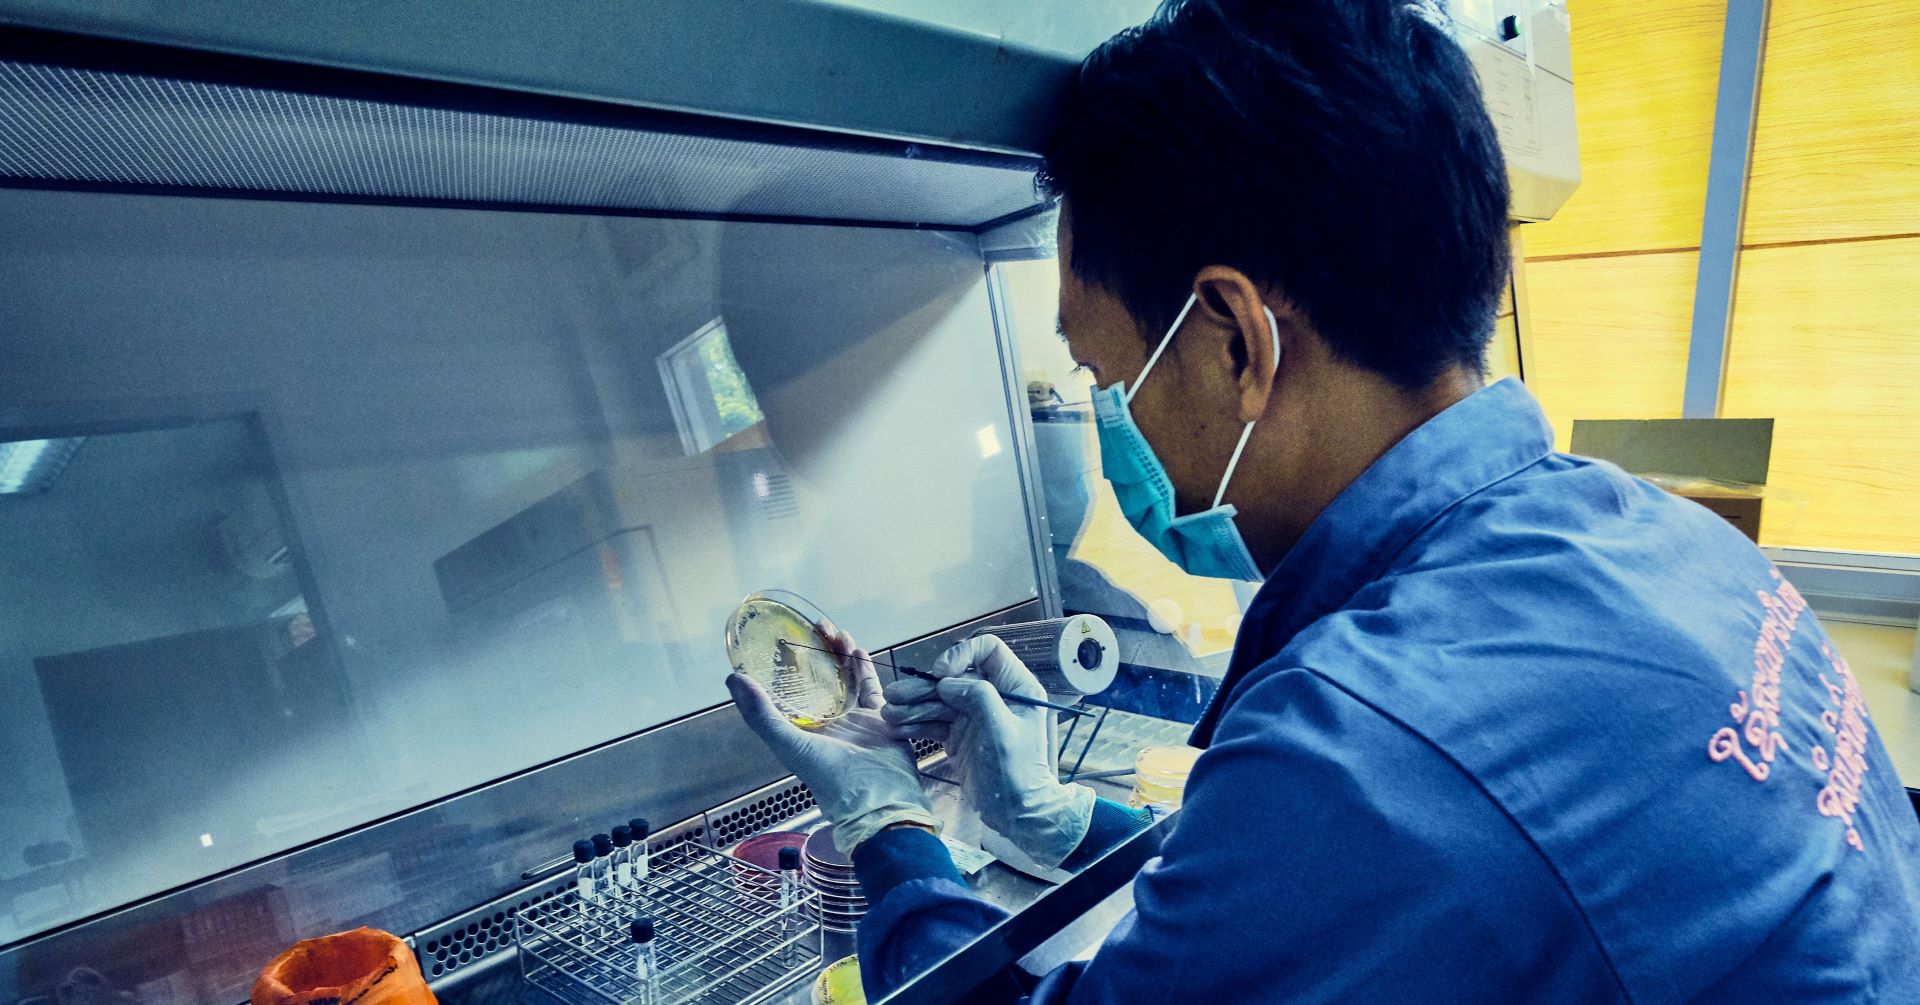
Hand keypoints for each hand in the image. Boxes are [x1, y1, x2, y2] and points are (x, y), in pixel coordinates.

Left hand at [728, 620, 939, 855]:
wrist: (878, 797)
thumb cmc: (830, 777)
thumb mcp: (788, 744)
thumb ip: (760, 713)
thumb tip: (733, 679)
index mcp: (801, 730)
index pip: (788, 692)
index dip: (784, 667)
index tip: (779, 641)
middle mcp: (826, 723)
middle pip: (818, 680)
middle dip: (816, 653)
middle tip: (813, 627)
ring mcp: (854, 720)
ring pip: (844, 679)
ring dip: (839, 655)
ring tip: (834, 632)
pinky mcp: (878, 718)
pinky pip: (870, 687)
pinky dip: (864, 669)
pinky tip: (858, 649)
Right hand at [881, 635, 1093, 868]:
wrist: (1018, 815)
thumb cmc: (1017, 772)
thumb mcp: (1001, 730)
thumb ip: (977, 696)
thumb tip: (947, 683)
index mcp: (1016, 686)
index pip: (988, 650)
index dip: (960, 654)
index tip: (939, 674)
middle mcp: (995, 696)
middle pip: (954, 677)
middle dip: (923, 687)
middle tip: (893, 697)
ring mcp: (976, 716)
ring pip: (940, 699)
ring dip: (913, 705)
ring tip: (887, 715)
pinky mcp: (961, 735)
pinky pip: (935, 721)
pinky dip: (916, 723)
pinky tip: (896, 728)